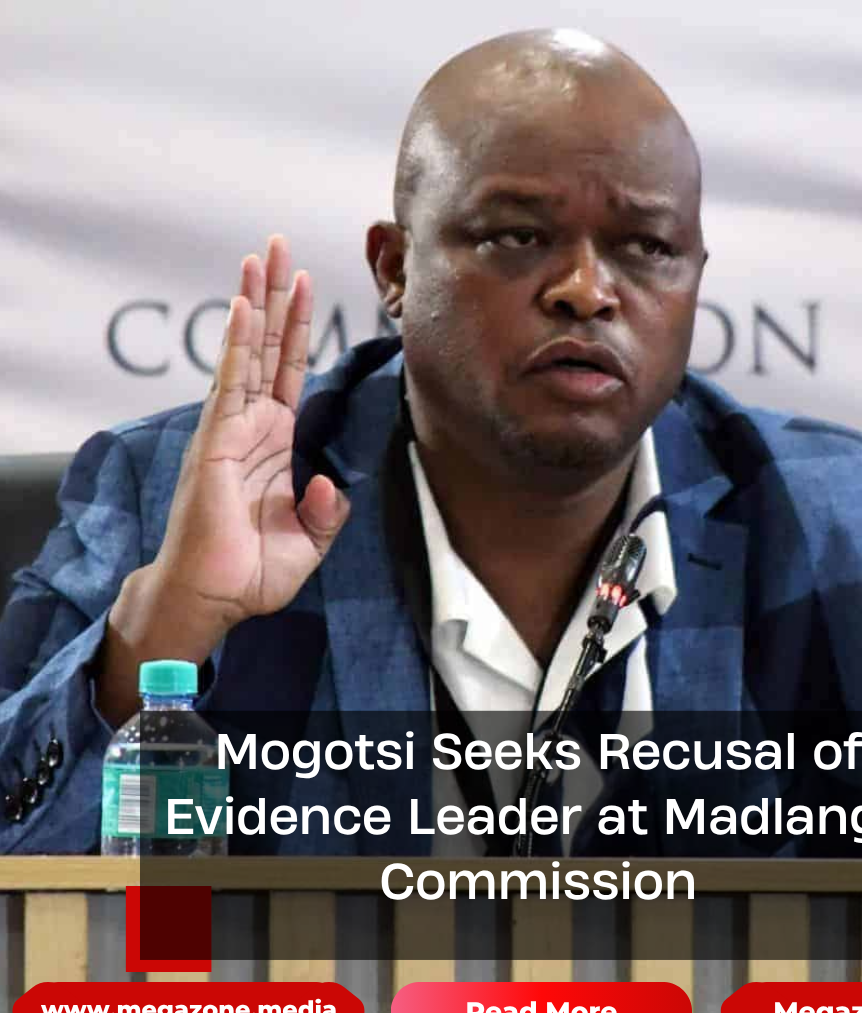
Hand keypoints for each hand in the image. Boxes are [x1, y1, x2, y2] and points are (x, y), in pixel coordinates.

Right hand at [96, 237, 349, 722]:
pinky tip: (247, 304)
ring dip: (258, 302)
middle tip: (280, 245)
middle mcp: (252, 428)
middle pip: (269, 349)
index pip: (290, 373)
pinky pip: (232, 382)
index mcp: (275, 445)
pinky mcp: (217, 440)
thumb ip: (326, 511)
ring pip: (248, 352)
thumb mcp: (308, 543)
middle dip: (276, 297)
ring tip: (263, 254)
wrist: (213, 597)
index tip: (305, 285)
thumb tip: (328, 482)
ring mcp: (232, 429)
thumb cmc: (251, 573)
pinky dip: (239, 342)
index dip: (298, 330)